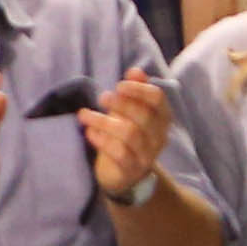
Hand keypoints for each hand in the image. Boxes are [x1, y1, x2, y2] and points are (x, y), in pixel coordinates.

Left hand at [81, 70, 172, 204]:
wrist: (124, 175)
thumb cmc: (126, 136)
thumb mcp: (130, 112)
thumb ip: (135, 92)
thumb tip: (135, 71)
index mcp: (162, 119)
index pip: (158, 99)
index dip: (138, 89)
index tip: (119, 85)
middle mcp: (159, 137)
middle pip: (144, 115)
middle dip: (121, 104)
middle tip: (102, 97)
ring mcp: (147, 155)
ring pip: (130, 134)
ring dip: (104, 121)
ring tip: (84, 114)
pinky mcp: (131, 170)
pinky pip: (118, 153)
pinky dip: (101, 140)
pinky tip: (89, 132)